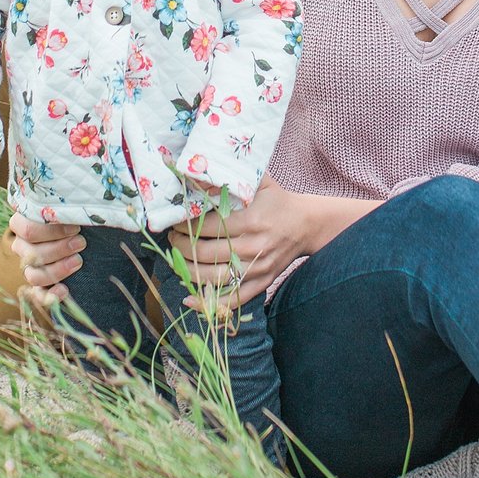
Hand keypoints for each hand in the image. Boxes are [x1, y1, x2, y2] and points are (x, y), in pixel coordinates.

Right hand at [8, 209, 85, 302]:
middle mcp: (22, 246)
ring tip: (78, 261)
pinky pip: (38, 295)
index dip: (51, 231)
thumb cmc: (74, 216)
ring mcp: (29, 266)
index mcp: (23, 223)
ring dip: (57, 270)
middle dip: (60, 249)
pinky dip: (50, 296)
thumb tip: (78, 209)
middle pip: (32, 253)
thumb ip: (68, 207)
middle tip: (81, 243)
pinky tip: (64, 290)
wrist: (83, 233)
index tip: (75, 228)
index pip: (27, 230)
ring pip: (33, 275)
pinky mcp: (39, 285)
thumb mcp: (70, 208)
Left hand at [168, 175, 310, 308]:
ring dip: (188, 271)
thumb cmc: (277, 200)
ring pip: (214, 278)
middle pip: (207, 253)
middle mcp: (254, 247)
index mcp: (252, 220)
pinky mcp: (262, 283)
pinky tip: (189, 299)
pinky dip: (209, 302)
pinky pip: (233, 298)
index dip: (186, 225)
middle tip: (172, 238)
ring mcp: (258, 268)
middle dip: (182, 246)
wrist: (306, 224)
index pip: (209, 226)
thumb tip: (196, 175)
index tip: (175, 221)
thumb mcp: (258, 181)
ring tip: (176, 259)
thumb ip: (230, 177)